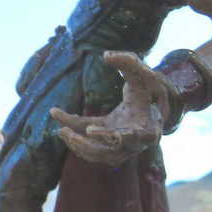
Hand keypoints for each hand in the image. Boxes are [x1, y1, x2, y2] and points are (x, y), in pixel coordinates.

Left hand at [50, 52, 172, 165]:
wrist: (150, 108)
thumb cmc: (146, 90)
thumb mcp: (141, 74)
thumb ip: (128, 62)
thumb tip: (106, 55)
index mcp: (146, 129)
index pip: (128, 137)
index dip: (109, 136)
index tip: (90, 130)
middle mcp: (134, 144)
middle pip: (110, 153)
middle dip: (87, 144)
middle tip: (66, 132)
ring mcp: (123, 150)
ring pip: (99, 156)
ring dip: (79, 146)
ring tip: (61, 131)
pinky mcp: (112, 149)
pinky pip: (93, 153)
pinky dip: (78, 144)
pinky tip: (63, 129)